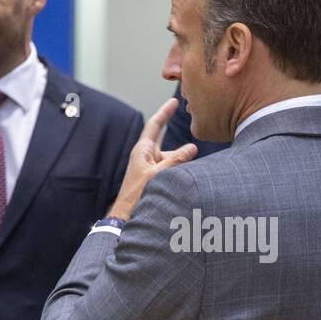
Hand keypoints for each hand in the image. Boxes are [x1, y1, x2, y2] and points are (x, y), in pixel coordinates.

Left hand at [107, 98, 197, 220]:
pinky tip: (185, 185)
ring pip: (173, 163)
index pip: (155, 125)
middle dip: (183, 154)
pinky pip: (171, 174)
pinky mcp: (153, 181)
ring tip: (185, 181)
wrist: (125, 218)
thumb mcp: (159, 175)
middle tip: (194, 158)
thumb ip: (176, 160)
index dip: (165, 112)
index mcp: (143, 150)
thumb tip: (192, 148)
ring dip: (181, 169)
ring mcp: (150, 170)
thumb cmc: (136, 196)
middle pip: (170, 148)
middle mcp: (146, 158)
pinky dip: (179, 177)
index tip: (174, 101)